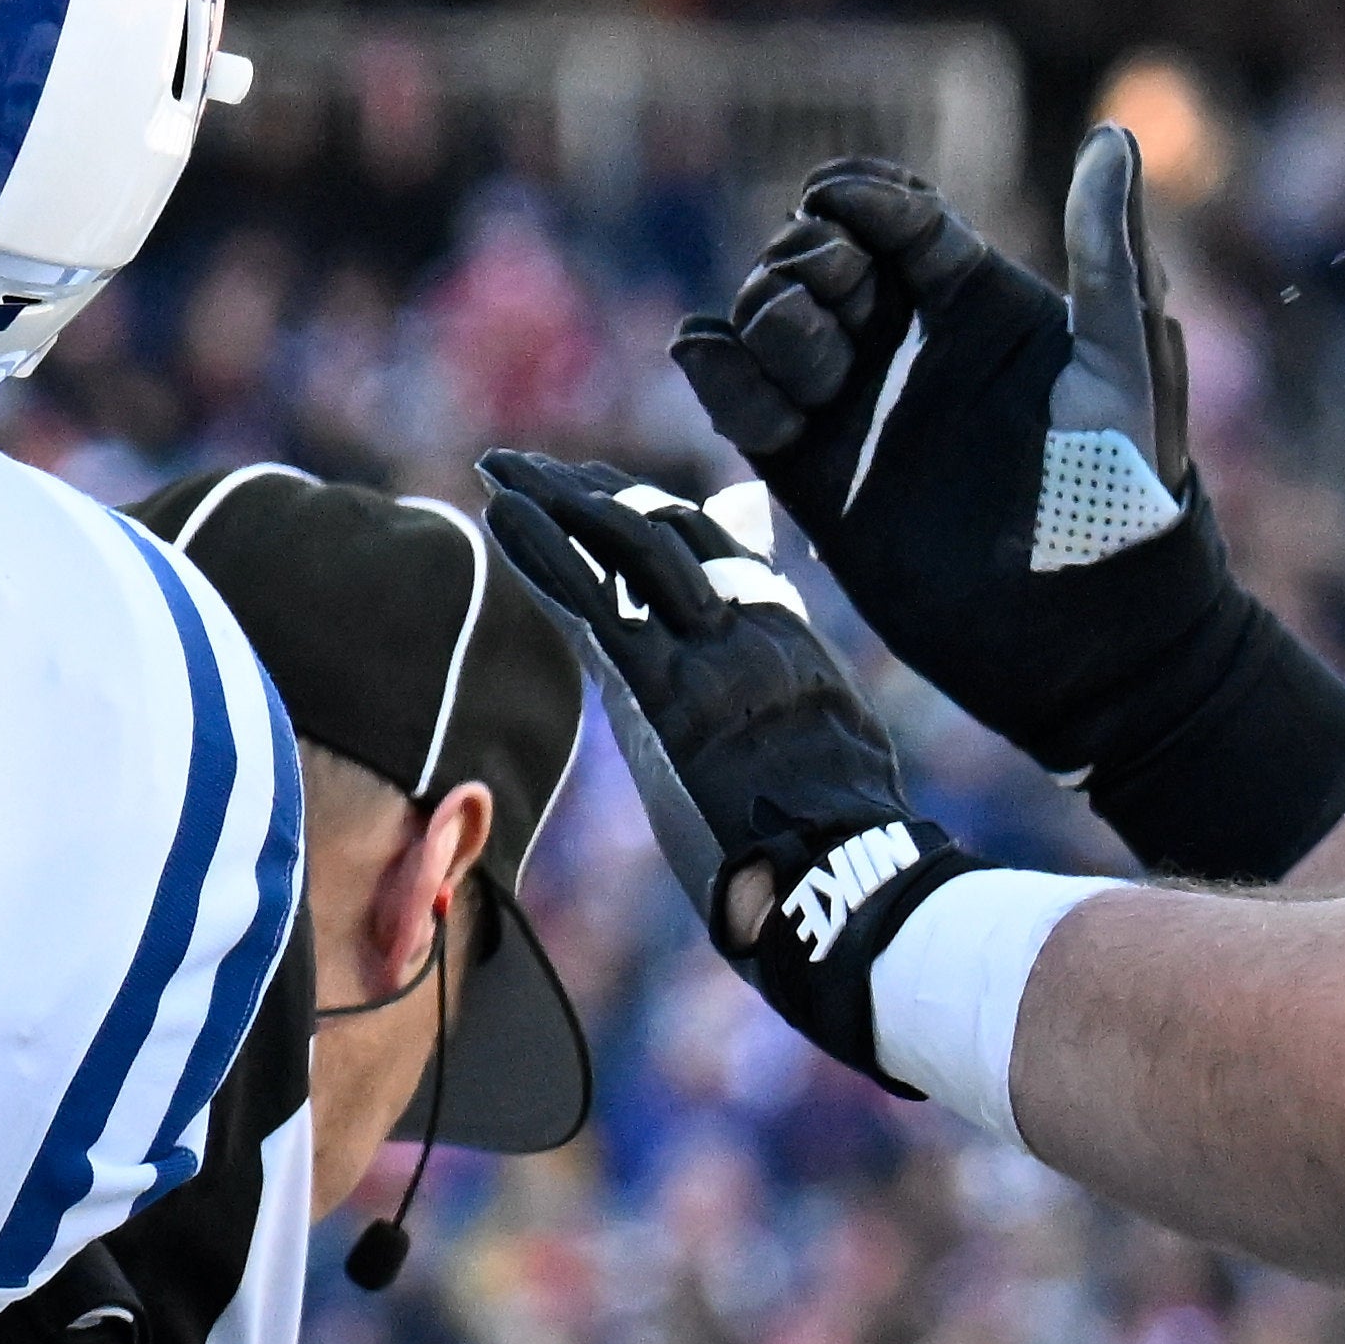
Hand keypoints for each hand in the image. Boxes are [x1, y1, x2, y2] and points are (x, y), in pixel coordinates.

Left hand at [476, 454, 960, 1085]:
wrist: (842, 878)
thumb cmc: (835, 825)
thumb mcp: (825, 723)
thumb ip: (789, 651)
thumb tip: (768, 609)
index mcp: (783, 637)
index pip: (710, 545)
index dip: (649, 507)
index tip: (598, 487)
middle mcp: (747, 627)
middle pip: (664, 528)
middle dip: (593, 490)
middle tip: (534, 466)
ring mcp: (707, 654)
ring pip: (627, 544)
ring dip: (557, 501)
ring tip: (503, 472)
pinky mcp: (664, 691)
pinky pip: (593, 601)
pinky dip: (543, 551)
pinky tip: (502, 514)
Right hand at [665, 132, 1344, 883]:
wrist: (1094, 643)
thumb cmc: (1131, 498)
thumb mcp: (1124, 364)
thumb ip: (1108, 252)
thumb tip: (1113, 135)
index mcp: (979, 302)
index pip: (892, 213)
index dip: (854, 195)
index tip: (835, 203)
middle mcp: (907, 347)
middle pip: (815, 257)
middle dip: (807, 262)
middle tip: (838, 308)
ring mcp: (854, 411)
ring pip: (765, 321)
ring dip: (766, 319)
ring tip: (812, 370)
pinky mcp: (811, 478)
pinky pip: (734, 399)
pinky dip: (715, 375)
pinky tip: (745, 388)